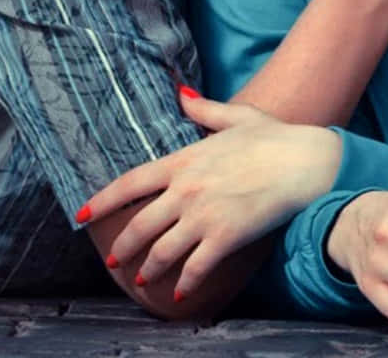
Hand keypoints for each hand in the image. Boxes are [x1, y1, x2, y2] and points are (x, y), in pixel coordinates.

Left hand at [79, 90, 340, 298]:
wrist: (305, 161)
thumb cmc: (274, 138)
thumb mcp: (236, 117)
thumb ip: (204, 110)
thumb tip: (181, 93)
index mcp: (184, 161)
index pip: (130, 182)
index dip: (102, 201)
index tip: (82, 215)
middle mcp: (186, 190)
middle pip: (140, 225)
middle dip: (122, 247)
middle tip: (114, 260)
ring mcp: (204, 215)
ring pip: (162, 251)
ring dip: (148, 269)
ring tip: (142, 280)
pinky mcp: (225, 237)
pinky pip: (195, 267)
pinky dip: (185, 282)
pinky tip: (180, 293)